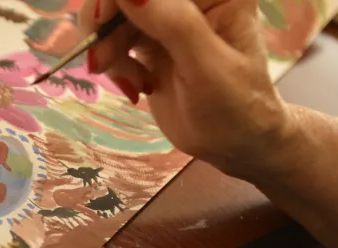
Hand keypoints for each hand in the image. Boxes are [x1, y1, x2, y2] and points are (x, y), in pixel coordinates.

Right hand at [79, 0, 294, 177]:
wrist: (232, 143)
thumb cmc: (235, 107)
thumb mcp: (208, 67)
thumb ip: (173, 23)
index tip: (102, 26)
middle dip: (105, 23)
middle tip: (102, 62)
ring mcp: (166, 15)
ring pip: (112, 14)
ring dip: (107, 48)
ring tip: (129, 84)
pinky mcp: (149, 38)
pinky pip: (113, 36)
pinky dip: (113, 62)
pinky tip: (135, 86)